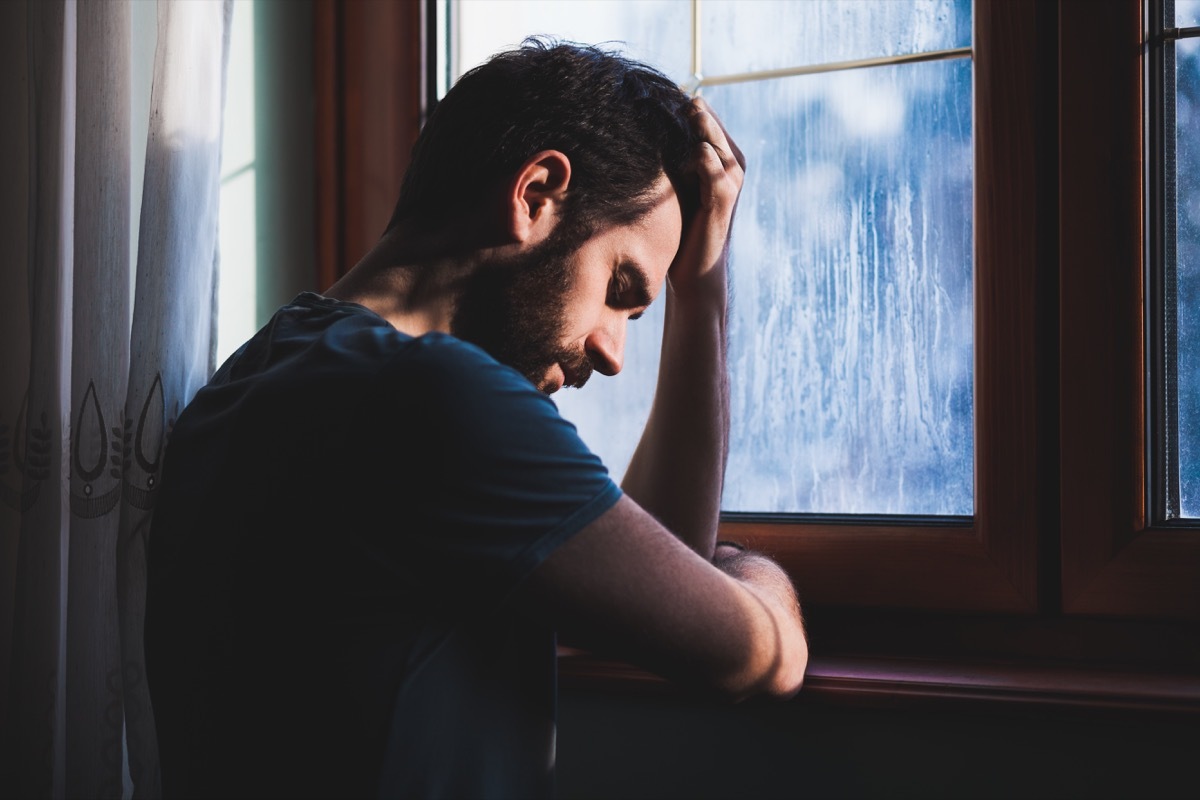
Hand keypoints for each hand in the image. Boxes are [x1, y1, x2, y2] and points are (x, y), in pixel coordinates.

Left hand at [669, 96, 745, 300]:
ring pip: (714, 141)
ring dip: (700, 124)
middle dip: (689, 108)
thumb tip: (638, 129)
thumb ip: (669, 158)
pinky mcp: (723, 198)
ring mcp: (730, 180)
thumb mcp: (675, 185)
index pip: (704, 118)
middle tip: (663, 89)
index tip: (654, 90)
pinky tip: (689, 147)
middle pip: (710, 124)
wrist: (694, 271)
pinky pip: (714, 168)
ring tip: (684, 107)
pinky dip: (702, 156)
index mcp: (720, 157)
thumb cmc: (681, 228)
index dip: (681, 104)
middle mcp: (730, 164)